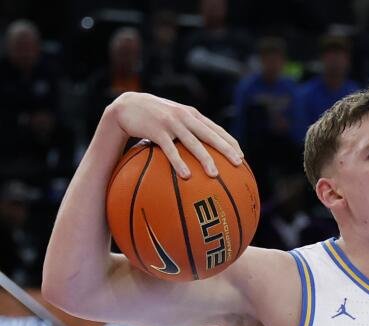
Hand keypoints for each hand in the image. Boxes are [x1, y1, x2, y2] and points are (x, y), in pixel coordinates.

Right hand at [104, 92, 241, 178]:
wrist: (127, 105)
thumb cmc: (154, 116)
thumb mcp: (174, 118)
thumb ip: (189, 129)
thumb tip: (204, 151)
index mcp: (193, 115)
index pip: (217, 129)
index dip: (230, 142)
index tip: (242, 157)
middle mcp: (185, 117)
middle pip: (211, 135)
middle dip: (226, 150)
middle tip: (238, 164)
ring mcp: (172, 123)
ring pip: (193, 143)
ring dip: (205, 159)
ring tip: (214, 175)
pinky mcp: (157, 130)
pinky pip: (170, 150)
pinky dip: (179, 163)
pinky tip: (186, 176)